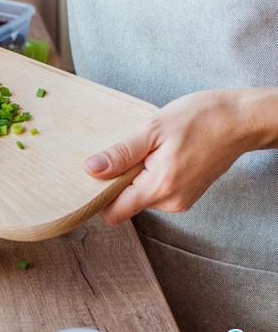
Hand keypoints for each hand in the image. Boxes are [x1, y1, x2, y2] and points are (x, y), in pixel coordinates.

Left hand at [83, 90, 259, 223]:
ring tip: (146, 150)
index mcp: (159, 188)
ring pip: (139, 197)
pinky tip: (157, 155)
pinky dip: (148, 177)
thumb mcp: (153, 129)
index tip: (92, 175)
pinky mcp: (185, 195)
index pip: (113, 213)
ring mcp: (180, 201)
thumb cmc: (200, 119)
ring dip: (134, 177)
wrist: (241, 120)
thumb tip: (91, 169)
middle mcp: (170, 202)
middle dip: (117, 182)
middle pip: (124, 204)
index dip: (98, 197)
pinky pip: (155, 192)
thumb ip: (121, 153)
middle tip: (123, 152)